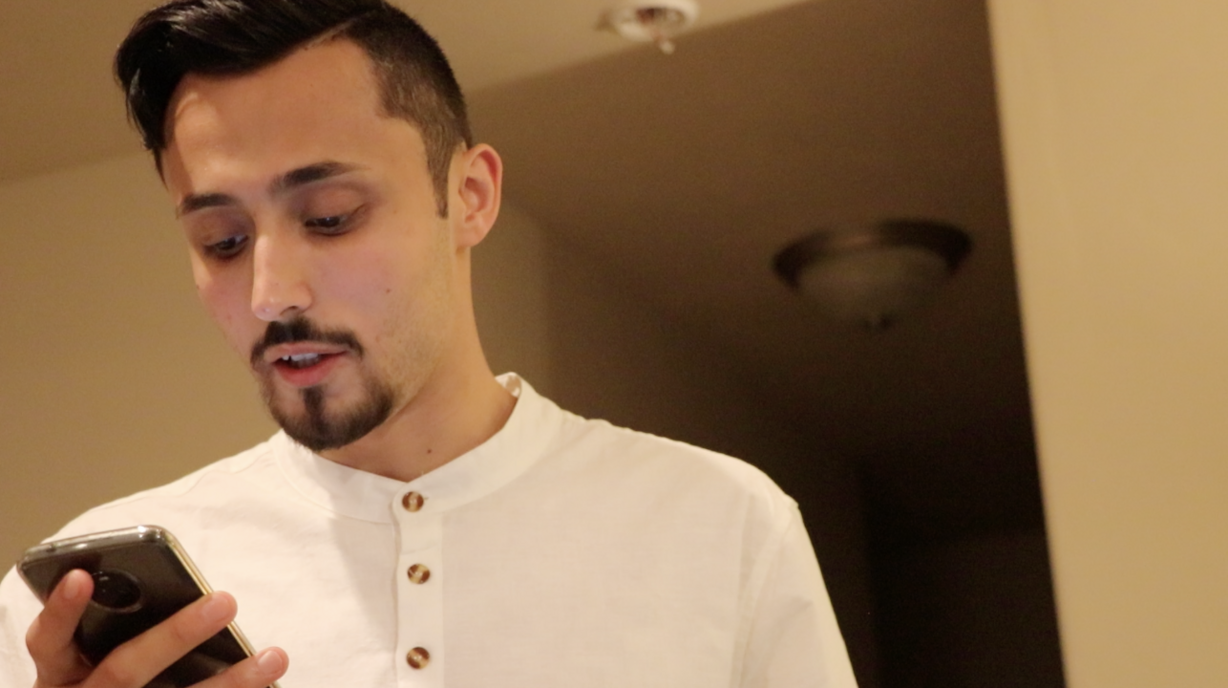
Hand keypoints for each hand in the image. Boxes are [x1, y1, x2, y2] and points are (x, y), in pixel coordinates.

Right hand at [26, 569, 287, 687]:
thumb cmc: (93, 670)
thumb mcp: (86, 651)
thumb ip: (113, 622)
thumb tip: (167, 582)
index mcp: (59, 669)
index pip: (49, 639)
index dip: (62, 610)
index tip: (81, 577)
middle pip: (123, 670)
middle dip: (176, 635)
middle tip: (225, 601)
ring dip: (228, 683)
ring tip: (274, 657)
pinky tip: (271, 682)